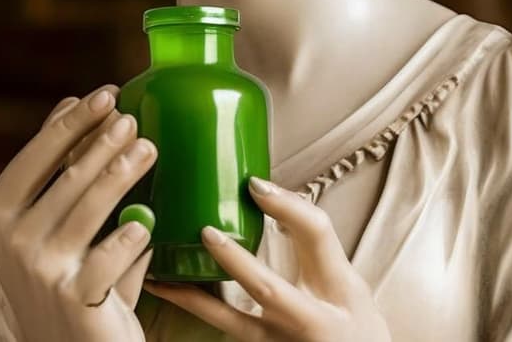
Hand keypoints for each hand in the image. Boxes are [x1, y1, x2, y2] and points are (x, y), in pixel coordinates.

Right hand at [0, 87, 157, 341]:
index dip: (71, 123)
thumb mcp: (43, 217)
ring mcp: (42, 273)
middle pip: (68, 178)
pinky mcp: (76, 302)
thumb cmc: (59, 269)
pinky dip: (130, 238)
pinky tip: (144, 226)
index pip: (36, 156)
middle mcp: (13, 242)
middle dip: (104, 143)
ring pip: (91, 208)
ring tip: (148, 148)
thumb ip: (54, 163)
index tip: (105, 94)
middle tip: (132, 119)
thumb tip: (70, 102)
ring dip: (123, 173)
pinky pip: (110, 257)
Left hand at [142, 178, 390, 341]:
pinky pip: (221, 329)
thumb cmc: (353, 323)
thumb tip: (264, 191)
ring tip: (159, 271)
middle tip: (205, 230)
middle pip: (261, 294)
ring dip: (190, 296)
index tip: (254, 184)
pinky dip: (194, 307)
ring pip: (226, 323)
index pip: (312, 241)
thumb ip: (311, 239)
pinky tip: (168, 287)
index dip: (285, 209)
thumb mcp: (346, 280)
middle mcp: (301, 327)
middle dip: (233, 261)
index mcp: (331, 297)